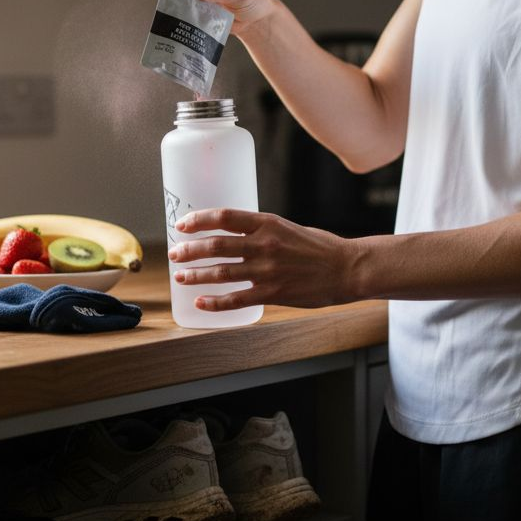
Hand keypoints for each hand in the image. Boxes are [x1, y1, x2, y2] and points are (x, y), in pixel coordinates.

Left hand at [167, 209, 361, 311]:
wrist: (347, 269)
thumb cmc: (319, 247)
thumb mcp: (288, 228)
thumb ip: (262, 231)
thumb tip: (234, 234)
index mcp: (267, 223)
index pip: (223, 217)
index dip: (198, 221)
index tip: (181, 226)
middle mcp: (264, 244)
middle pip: (215, 245)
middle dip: (189, 250)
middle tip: (174, 254)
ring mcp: (268, 270)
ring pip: (221, 272)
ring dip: (195, 275)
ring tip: (180, 277)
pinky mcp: (273, 293)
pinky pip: (237, 299)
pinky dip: (215, 302)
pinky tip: (201, 303)